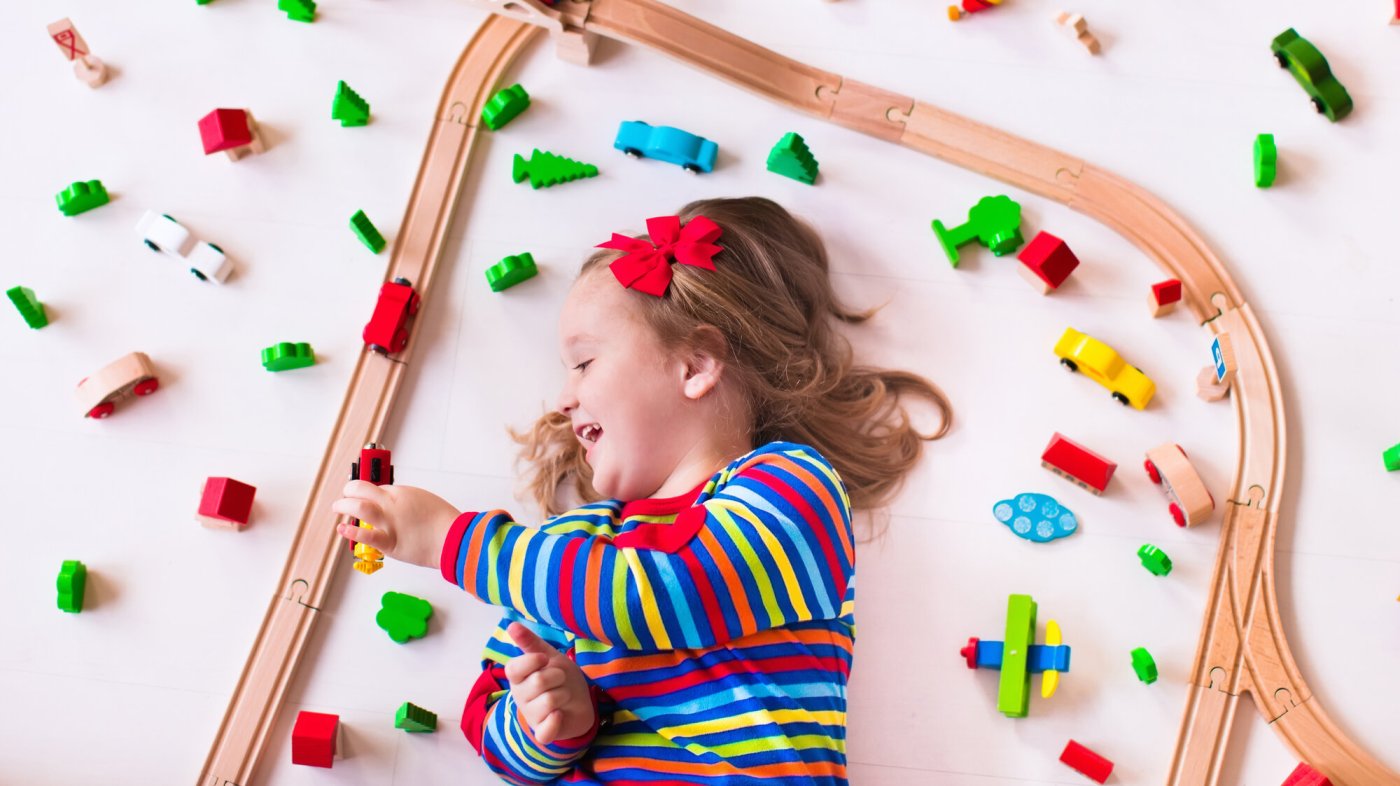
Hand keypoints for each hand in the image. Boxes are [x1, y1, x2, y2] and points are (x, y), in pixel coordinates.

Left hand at [330, 481, 459, 568]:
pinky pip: (366, 535)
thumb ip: (406, 502)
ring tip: (338, 509)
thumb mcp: (424, 501)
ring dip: (344, 506)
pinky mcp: (389, 542)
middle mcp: (392, 504)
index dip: (365, 492)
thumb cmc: (445, 522)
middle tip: (344, 497)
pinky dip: (351, 532)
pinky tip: (342, 529)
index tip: (361, 495)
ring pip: (358, 507)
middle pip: (361, 490)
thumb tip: (394, 506)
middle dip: (348, 492)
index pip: (374, 488)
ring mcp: (389, 522)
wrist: (453, 538)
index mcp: (402, 493)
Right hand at [505, 622, 595, 744]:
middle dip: (558, 677)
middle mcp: (520, 696)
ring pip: (549, 701)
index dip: (533, 661)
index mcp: (518, 677)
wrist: (580, 701)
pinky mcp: (542, 732)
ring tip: (564, 694)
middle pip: (539, 682)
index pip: (514, 669)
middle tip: (560, 679)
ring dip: (565, 694)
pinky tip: (560, 715)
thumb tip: (511, 625)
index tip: (545, 659)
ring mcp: (531, 716)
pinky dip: (556, 722)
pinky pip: (546, 730)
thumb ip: (530, 642)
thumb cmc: (560, 676)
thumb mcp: (548, 655)